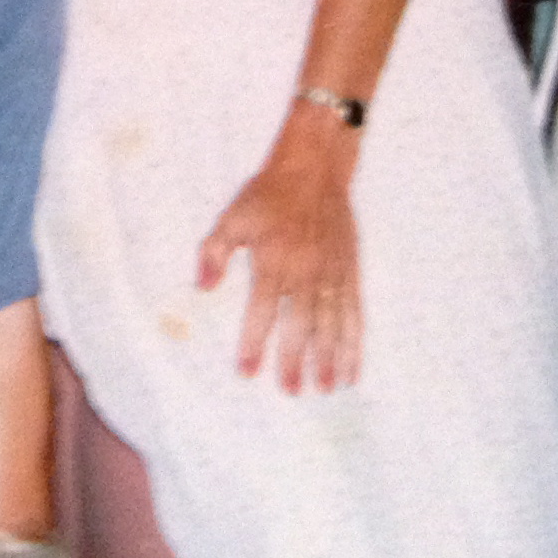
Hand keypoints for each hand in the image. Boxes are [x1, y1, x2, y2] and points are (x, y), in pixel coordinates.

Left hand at [196, 106, 362, 393]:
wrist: (314, 168)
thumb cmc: (268, 194)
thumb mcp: (232, 217)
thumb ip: (214, 251)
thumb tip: (202, 288)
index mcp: (274, 260)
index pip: (262, 310)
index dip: (253, 343)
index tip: (246, 372)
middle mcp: (305, 271)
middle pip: (300, 324)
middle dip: (295, 360)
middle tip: (290, 389)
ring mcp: (332, 273)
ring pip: (332, 324)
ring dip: (330, 358)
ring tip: (326, 387)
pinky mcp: (350, 272)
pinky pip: (354, 314)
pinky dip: (355, 343)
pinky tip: (353, 368)